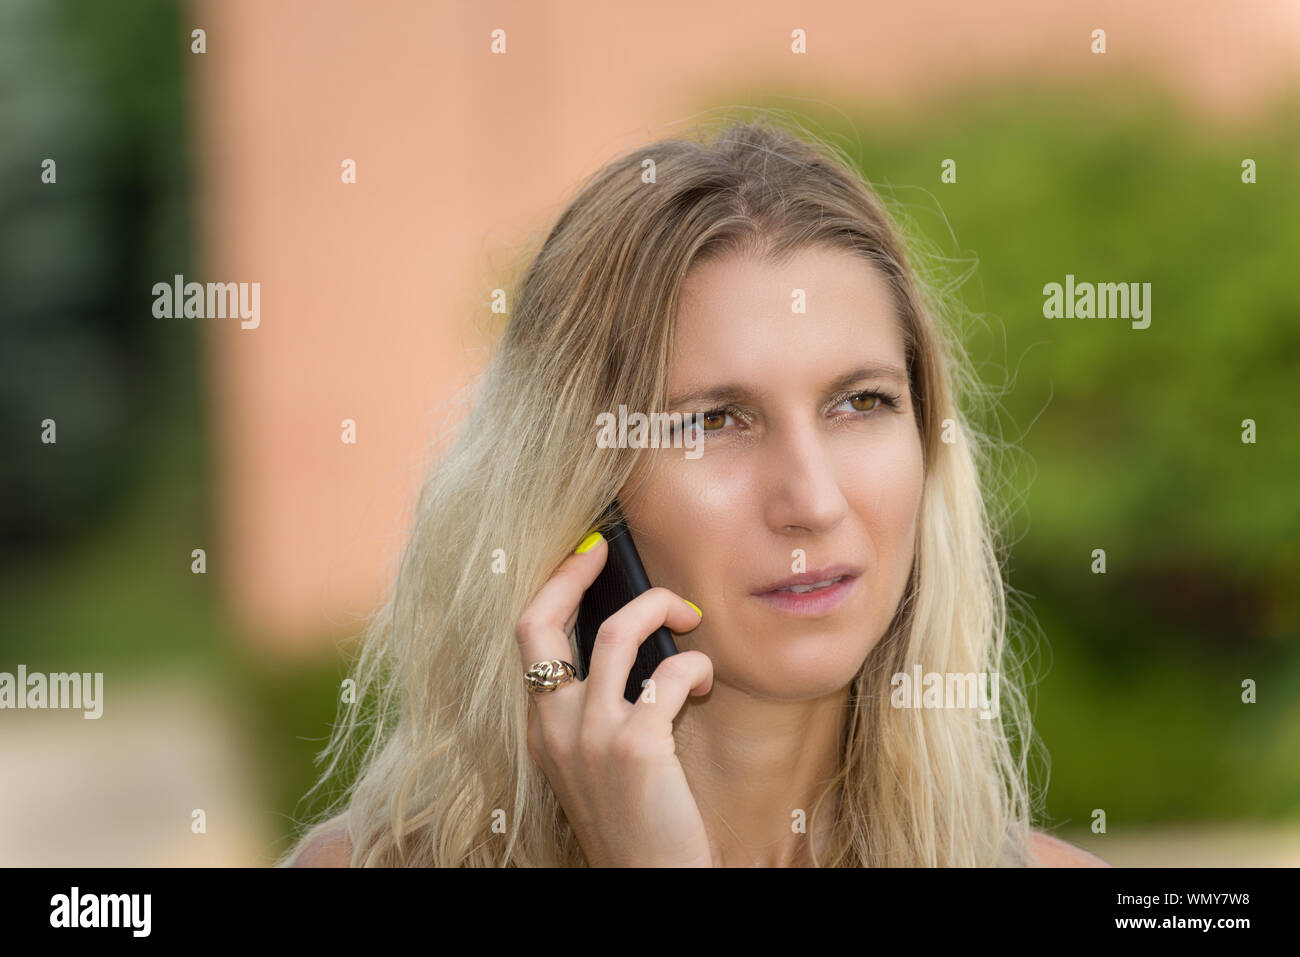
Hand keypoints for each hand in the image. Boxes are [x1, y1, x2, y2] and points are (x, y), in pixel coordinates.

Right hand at [515, 531, 713, 866]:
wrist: (651, 884)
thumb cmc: (639, 821)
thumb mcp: (600, 761)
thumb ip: (602, 707)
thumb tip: (637, 639)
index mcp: (542, 728)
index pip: (527, 637)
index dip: (553, 586)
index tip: (585, 557)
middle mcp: (554, 728)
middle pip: (539, 622)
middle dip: (574, 573)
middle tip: (608, 553)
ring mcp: (590, 737)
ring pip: (615, 633)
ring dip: (657, 610)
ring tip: (687, 616)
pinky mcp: (635, 749)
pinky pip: (668, 675)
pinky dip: (694, 667)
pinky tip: (704, 684)